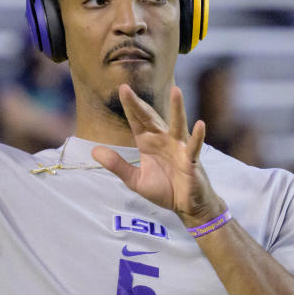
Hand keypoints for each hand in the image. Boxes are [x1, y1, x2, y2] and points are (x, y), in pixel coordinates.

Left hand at [92, 84, 225, 223]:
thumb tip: (94, 151)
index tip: (121, 89)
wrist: (186, 206)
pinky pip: (194, 147)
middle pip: (150, 118)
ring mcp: (179, 148)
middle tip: (125, 88)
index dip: (129, 106)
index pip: (136, 121)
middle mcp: (163, 140)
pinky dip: (197, 136)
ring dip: (177, 108)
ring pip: (177, 125)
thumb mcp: (135, 179)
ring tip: (177, 91)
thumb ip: (117, 165)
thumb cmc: (164, 189)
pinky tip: (200, 124)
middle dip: (138, 104)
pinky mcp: (191, 161)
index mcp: (148, 143)